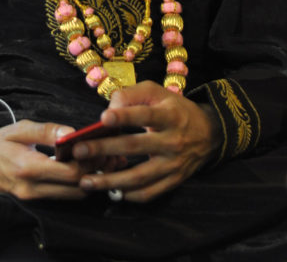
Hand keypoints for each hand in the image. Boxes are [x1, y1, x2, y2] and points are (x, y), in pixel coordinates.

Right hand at [0, 119, 95, 199]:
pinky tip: (78, 170)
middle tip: (104, 154)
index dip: (88, 161)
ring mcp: (32, 198)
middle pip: (75, 188)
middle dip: (93, 172)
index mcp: (28, 167)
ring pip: (70, 196)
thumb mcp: (19, 130)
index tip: (97, 146)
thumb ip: (46, 131)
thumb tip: (70, 132)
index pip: (69, 172)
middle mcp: (32, 188)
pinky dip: (74, 186)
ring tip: (95, 161)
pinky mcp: (33, 201)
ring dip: (86, 180)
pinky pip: (60, 196)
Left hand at [74, 80, 220, 201]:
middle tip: (79, 151)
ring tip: (86, 181)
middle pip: (136, 146)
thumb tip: (109, 108)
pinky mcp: (174, 181)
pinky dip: (129, 194)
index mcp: (170, 115)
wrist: (208, 133)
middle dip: (105, 149)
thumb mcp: (158, 92)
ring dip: (111, 181)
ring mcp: (174, 164)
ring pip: (140, 177)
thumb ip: (132, 94)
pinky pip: (149, 193)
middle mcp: (173, 141)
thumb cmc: (174, 108)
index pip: (145, 115)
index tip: (103, 118)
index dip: (125, 116)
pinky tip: (110, 191)